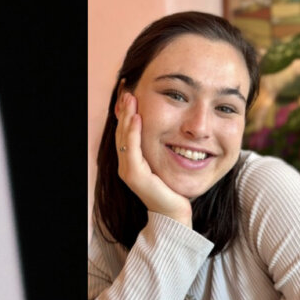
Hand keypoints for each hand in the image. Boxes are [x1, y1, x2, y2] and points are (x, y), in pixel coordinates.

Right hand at [115, 87, 192, 226]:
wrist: (177, 213)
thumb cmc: (176, 188)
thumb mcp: (169, 160)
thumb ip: (165, 144)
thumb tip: (176, 124)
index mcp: (133, 159)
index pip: (126, 129)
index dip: (127, 110)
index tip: (131, 88)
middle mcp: (127, 163)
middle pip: (121, 130)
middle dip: (125, 108)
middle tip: (128, 86)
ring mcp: (128, 170)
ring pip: (123, 138)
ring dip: (127, 116)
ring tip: (130, 97)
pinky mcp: (135, 177)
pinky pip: (132, 151)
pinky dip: (133, 133)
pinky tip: (137, 118)